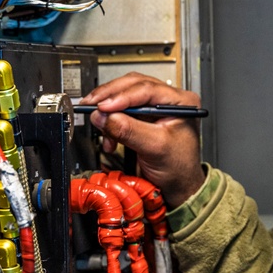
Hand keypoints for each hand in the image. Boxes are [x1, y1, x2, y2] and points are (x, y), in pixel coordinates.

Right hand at [80, 73, 205, 208]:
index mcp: (182, 101)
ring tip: (101, 126)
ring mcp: (155, 107)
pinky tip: (109, 139)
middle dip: (109, 98)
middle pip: (133, 86)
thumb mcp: (155, 147)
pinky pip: (121, 111)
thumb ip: (129, 130)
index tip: (102, 106)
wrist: (178, 186)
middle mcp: (169, 99)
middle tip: (91, 106)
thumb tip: (104, 116)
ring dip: (108, 112)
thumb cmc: (178, 167)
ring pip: (124, 97)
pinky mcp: (143, 117)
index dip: (122, 96)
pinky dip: (110, 123)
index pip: (147, 88)